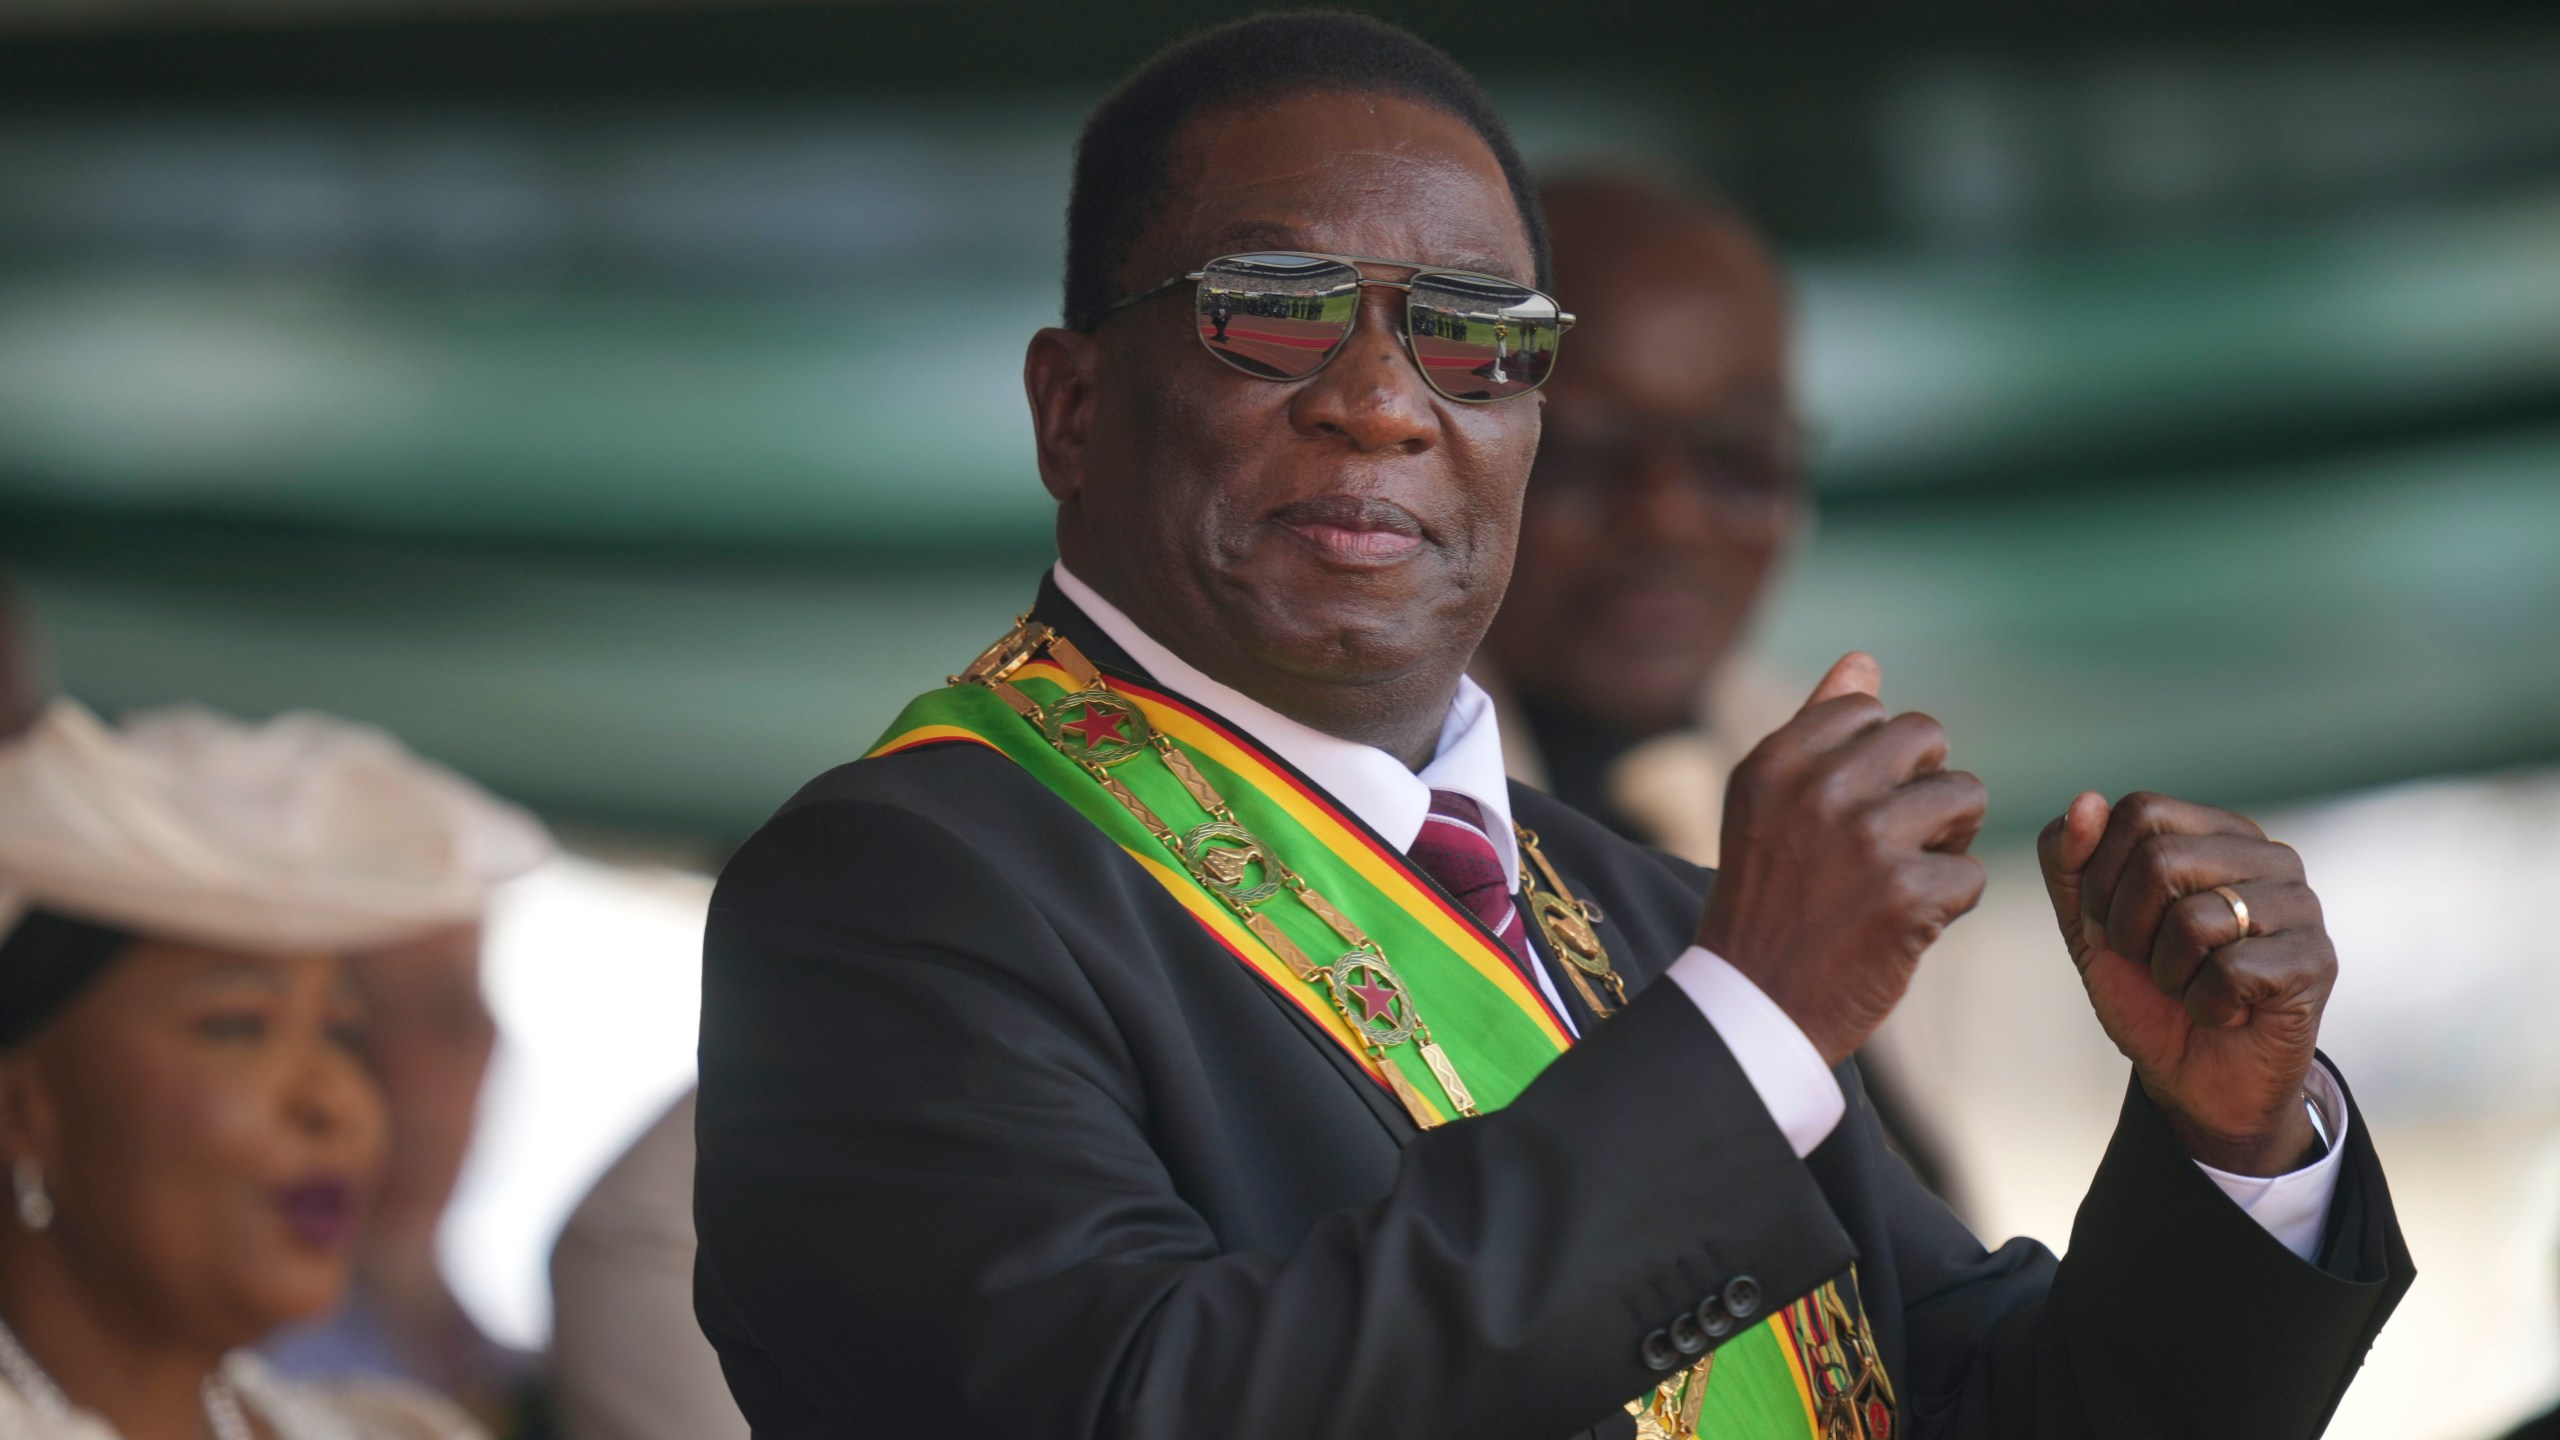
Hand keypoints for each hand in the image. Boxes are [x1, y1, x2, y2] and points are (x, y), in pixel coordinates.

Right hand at [1697, 654, 1987, 1064]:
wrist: (1752, 1010)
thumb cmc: (1766, 903)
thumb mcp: (1766, 805)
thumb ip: (1814, 727)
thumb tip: (1864, 661)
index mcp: (1777, 760)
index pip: (1870, 710)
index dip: (1878, 759)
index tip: (1851, 806)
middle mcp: (1819, 788)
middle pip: (1928, 738)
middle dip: (1925, 785)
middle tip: (1894, 839)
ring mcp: (1866, 840)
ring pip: (1965, 797)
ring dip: (1948, 842)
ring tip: (1903, 879)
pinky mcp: (1909, 895)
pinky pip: (1972, 873)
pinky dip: (1948, 905)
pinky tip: (1903, 925)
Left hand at [2037, 791, 2333, 1175]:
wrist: (2193, 1077)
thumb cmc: (2147, 990)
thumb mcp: (2089, 924)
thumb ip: (2070, 860)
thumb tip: (2085, 800)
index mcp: (2214, 832)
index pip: (2140, 810)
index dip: (2101, 875)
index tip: (2111, 922)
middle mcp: (2267, 856)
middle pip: (2160, 860)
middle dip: (2128, 928)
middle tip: (2151, 962)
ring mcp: (2300, 905)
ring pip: (2192, 919)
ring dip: (2167, 973)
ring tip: (2191, 985)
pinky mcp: (2317, 960)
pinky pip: (2230, 972)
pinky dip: (2205, 1004)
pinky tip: (2226, 1011)